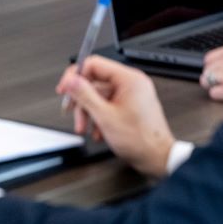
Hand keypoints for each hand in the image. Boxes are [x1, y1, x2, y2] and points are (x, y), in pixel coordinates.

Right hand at [57, 55, 174, 177]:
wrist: (157, 158)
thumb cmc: (141, 140)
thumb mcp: (105, 116)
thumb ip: (85, 95)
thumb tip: (71, 80)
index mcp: (128, 79)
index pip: (94, 64)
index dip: (76, 75)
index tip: (65, 88)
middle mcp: (131, 83)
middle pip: (94, 81)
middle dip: (81, 99)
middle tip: (71, 110)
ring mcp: (130, 95)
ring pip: (99, 95)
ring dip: (88, 112)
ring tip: (84, 127)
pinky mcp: (129, 106)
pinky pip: (107, 104)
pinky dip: (98, 117)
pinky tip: (97, 131)